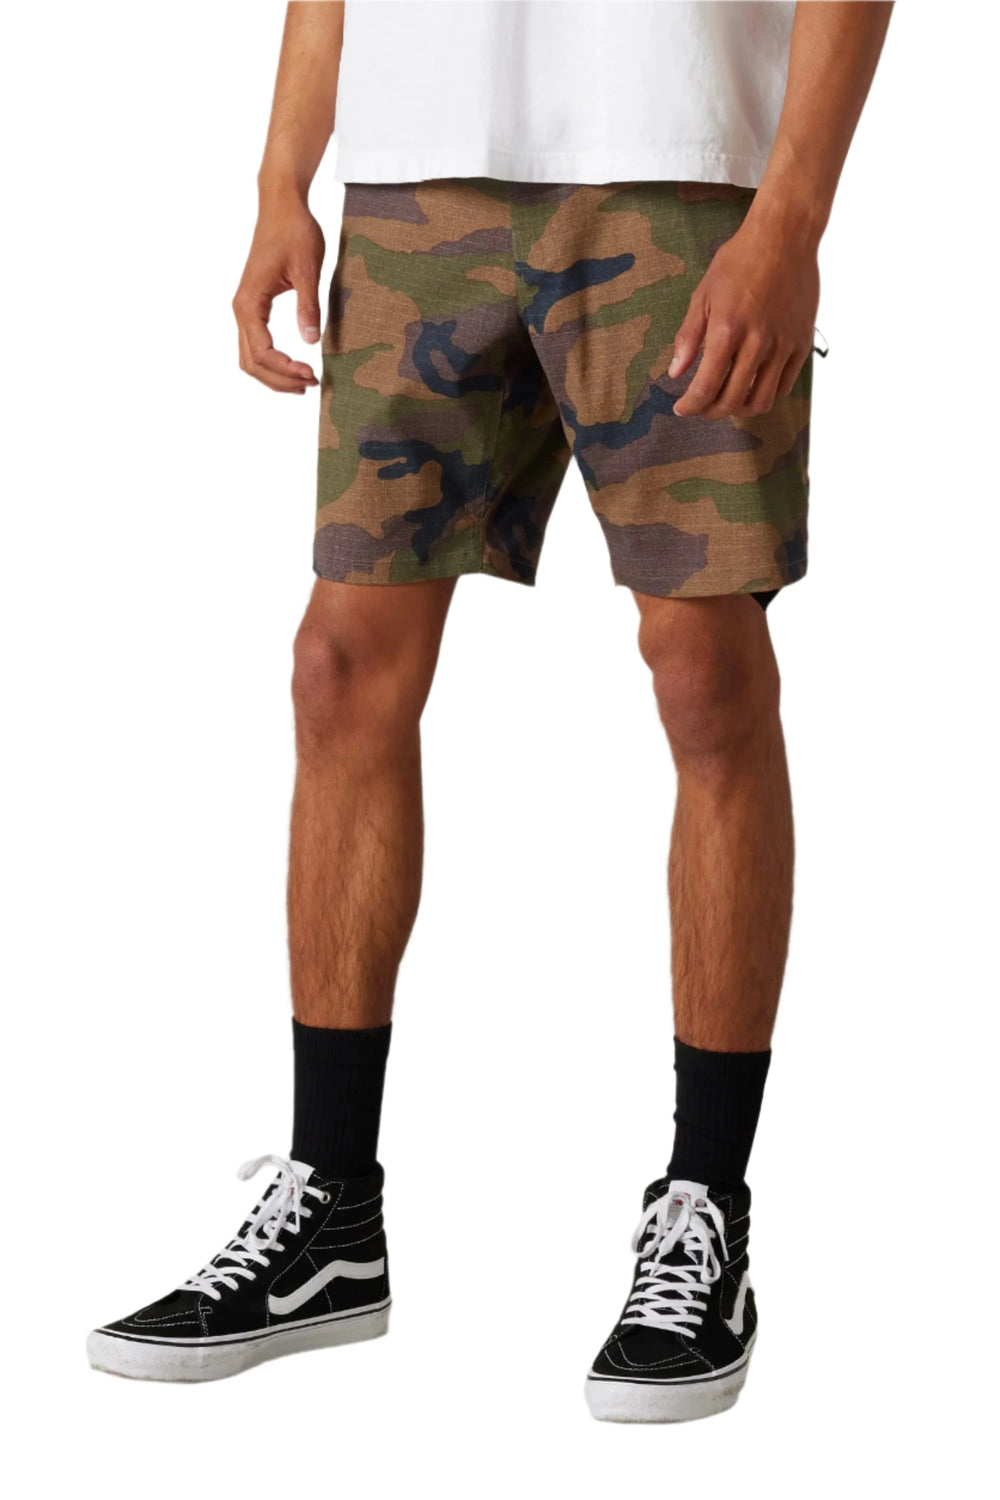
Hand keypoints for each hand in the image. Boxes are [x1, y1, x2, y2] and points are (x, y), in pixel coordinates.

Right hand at [232, 197, 324, 393]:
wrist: (281, 205)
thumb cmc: (293, 231)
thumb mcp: (307, 269)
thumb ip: (308, 306)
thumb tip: (311, 340)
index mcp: (250, 302)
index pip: (262, 351)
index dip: (286, 369)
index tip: (312, 373)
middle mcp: (241, 308)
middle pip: (251, 362)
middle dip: (279, 379)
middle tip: (311, 384)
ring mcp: (245, 307)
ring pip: (250, 356)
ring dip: (274, 374)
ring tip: (303, 381)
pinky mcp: (253, 304)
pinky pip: (255, 343)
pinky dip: (271, 361)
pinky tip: (292, 365)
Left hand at [669, 222, 818, 419]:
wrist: (785, 236)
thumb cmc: (739, 260)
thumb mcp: (703, 294)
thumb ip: (689, 337)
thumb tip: (675, 372)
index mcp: (727, 330)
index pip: (706, 387)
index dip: (690, 405)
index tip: (682, 408)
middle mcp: (757, 343)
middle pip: (731, 401)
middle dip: (711, 411)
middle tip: (702, 406)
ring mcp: (783, 345)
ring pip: (761, 401)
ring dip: (739, 409)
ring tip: (728, 400)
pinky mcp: (801, 343)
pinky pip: (783, 385)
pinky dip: (765, 394)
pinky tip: (752, 385)